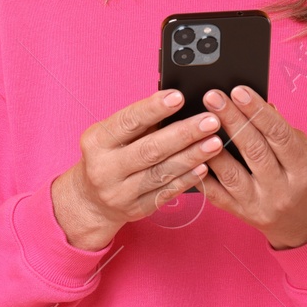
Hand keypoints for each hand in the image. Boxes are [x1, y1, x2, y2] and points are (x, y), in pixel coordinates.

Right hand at [50, 89, 224, 250]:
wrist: (91, 200)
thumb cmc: (109, 155)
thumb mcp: (111, 135)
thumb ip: (140, 123)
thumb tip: (178, 104)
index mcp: (96, 141)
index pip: (128, 121)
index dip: (154, 108)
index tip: (179, 96)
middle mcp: (104, 168)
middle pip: (149, 149)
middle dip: (183, 134)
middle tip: (210, 121)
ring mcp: (119, 193)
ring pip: (161, 173)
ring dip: (191, 157)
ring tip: (215, 143)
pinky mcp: (135, 210)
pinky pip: (166, 193)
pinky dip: (187, 179)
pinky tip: (204, 167)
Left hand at [197, 86, 306, 248]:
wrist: (301, 219)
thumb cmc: (297, 175)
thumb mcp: (300, 151)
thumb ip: (279, 128)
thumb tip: (255, 102)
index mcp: (303, 168)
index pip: (280, 135)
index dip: (258, 111)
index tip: (238, 90)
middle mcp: (282, 189)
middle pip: (254, 150)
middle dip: (231, 119)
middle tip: (212, 96)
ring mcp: (259, 204)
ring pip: (231, 173)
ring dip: (211, 145)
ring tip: (197, 121)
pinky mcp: (239, 213)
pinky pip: (215, 193)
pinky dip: (201, 172)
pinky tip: (189, 152)